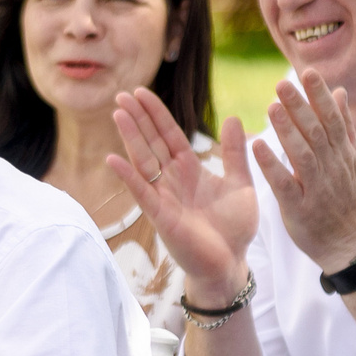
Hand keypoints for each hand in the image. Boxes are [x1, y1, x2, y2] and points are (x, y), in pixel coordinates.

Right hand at [109, 88, 259, 297]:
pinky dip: (128, 176)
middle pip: (151, 142)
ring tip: (118, 114)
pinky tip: (113, 159)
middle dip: (137, 118)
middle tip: (122, 94)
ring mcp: (163, 196)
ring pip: (143, 160)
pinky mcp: (160, 216)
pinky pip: (141, 192)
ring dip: (130, 137)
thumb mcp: (241, 184)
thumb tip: (234, 118)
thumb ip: (234, 153)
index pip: (169, 134)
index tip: (141, 91)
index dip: (155, 113)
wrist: (230, 264)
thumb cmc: (234, 228)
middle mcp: (172, 179)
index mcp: (190, 169)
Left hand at [251, 69, 355, 274]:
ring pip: (302, 156)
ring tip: (271, 108)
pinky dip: (272, 165)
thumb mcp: (353, 162)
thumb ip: (345, 127)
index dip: (320, 96)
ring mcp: (317, 189)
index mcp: (343, 155)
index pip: (332, 120)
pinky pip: (284, 185)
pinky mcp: (299, 209)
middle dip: (300, 107)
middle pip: (316, 133)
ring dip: (287, 131)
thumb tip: (340, 92)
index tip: (307, 72)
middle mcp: (332, 168)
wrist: (349, 245)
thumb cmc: (347, 199)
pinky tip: (258, 146)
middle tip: (282, 83)